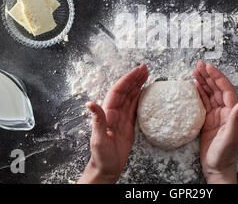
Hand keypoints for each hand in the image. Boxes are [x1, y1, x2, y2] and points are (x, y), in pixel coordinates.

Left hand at [78, 64, 147, 183]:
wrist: (106, 168)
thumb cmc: (101, 156)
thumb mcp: (98, 139)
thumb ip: (97, 120)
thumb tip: (91, 104)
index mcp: (108, 113)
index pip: (119, 91)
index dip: (128, 79)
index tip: (138, 70)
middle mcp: (114, 112)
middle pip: (125, 90)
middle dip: (134, 78)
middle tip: (145, 68)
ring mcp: (121, 117)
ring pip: (130, 96)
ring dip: (137, 85)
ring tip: (146, 75)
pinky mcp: (127, 124)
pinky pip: (134, 107)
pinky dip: (139, 97)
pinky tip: (144, 92)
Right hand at [193, 61, 237, 183]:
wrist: (217, 168)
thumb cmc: (225, 154)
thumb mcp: (231, 136)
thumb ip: (237, 118)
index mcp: (231, 112)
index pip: (225, 89)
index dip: (217, 77)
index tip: (209, 67)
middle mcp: (224, 111)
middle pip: (216, 88)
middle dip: (208, 75)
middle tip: (199, 64)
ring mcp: (216, 115)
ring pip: (209, 93)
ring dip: (203, 81)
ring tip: (194, 70)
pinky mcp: (207, 120)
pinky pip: (204, 102)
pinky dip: (199, 93)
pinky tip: (195, 85)